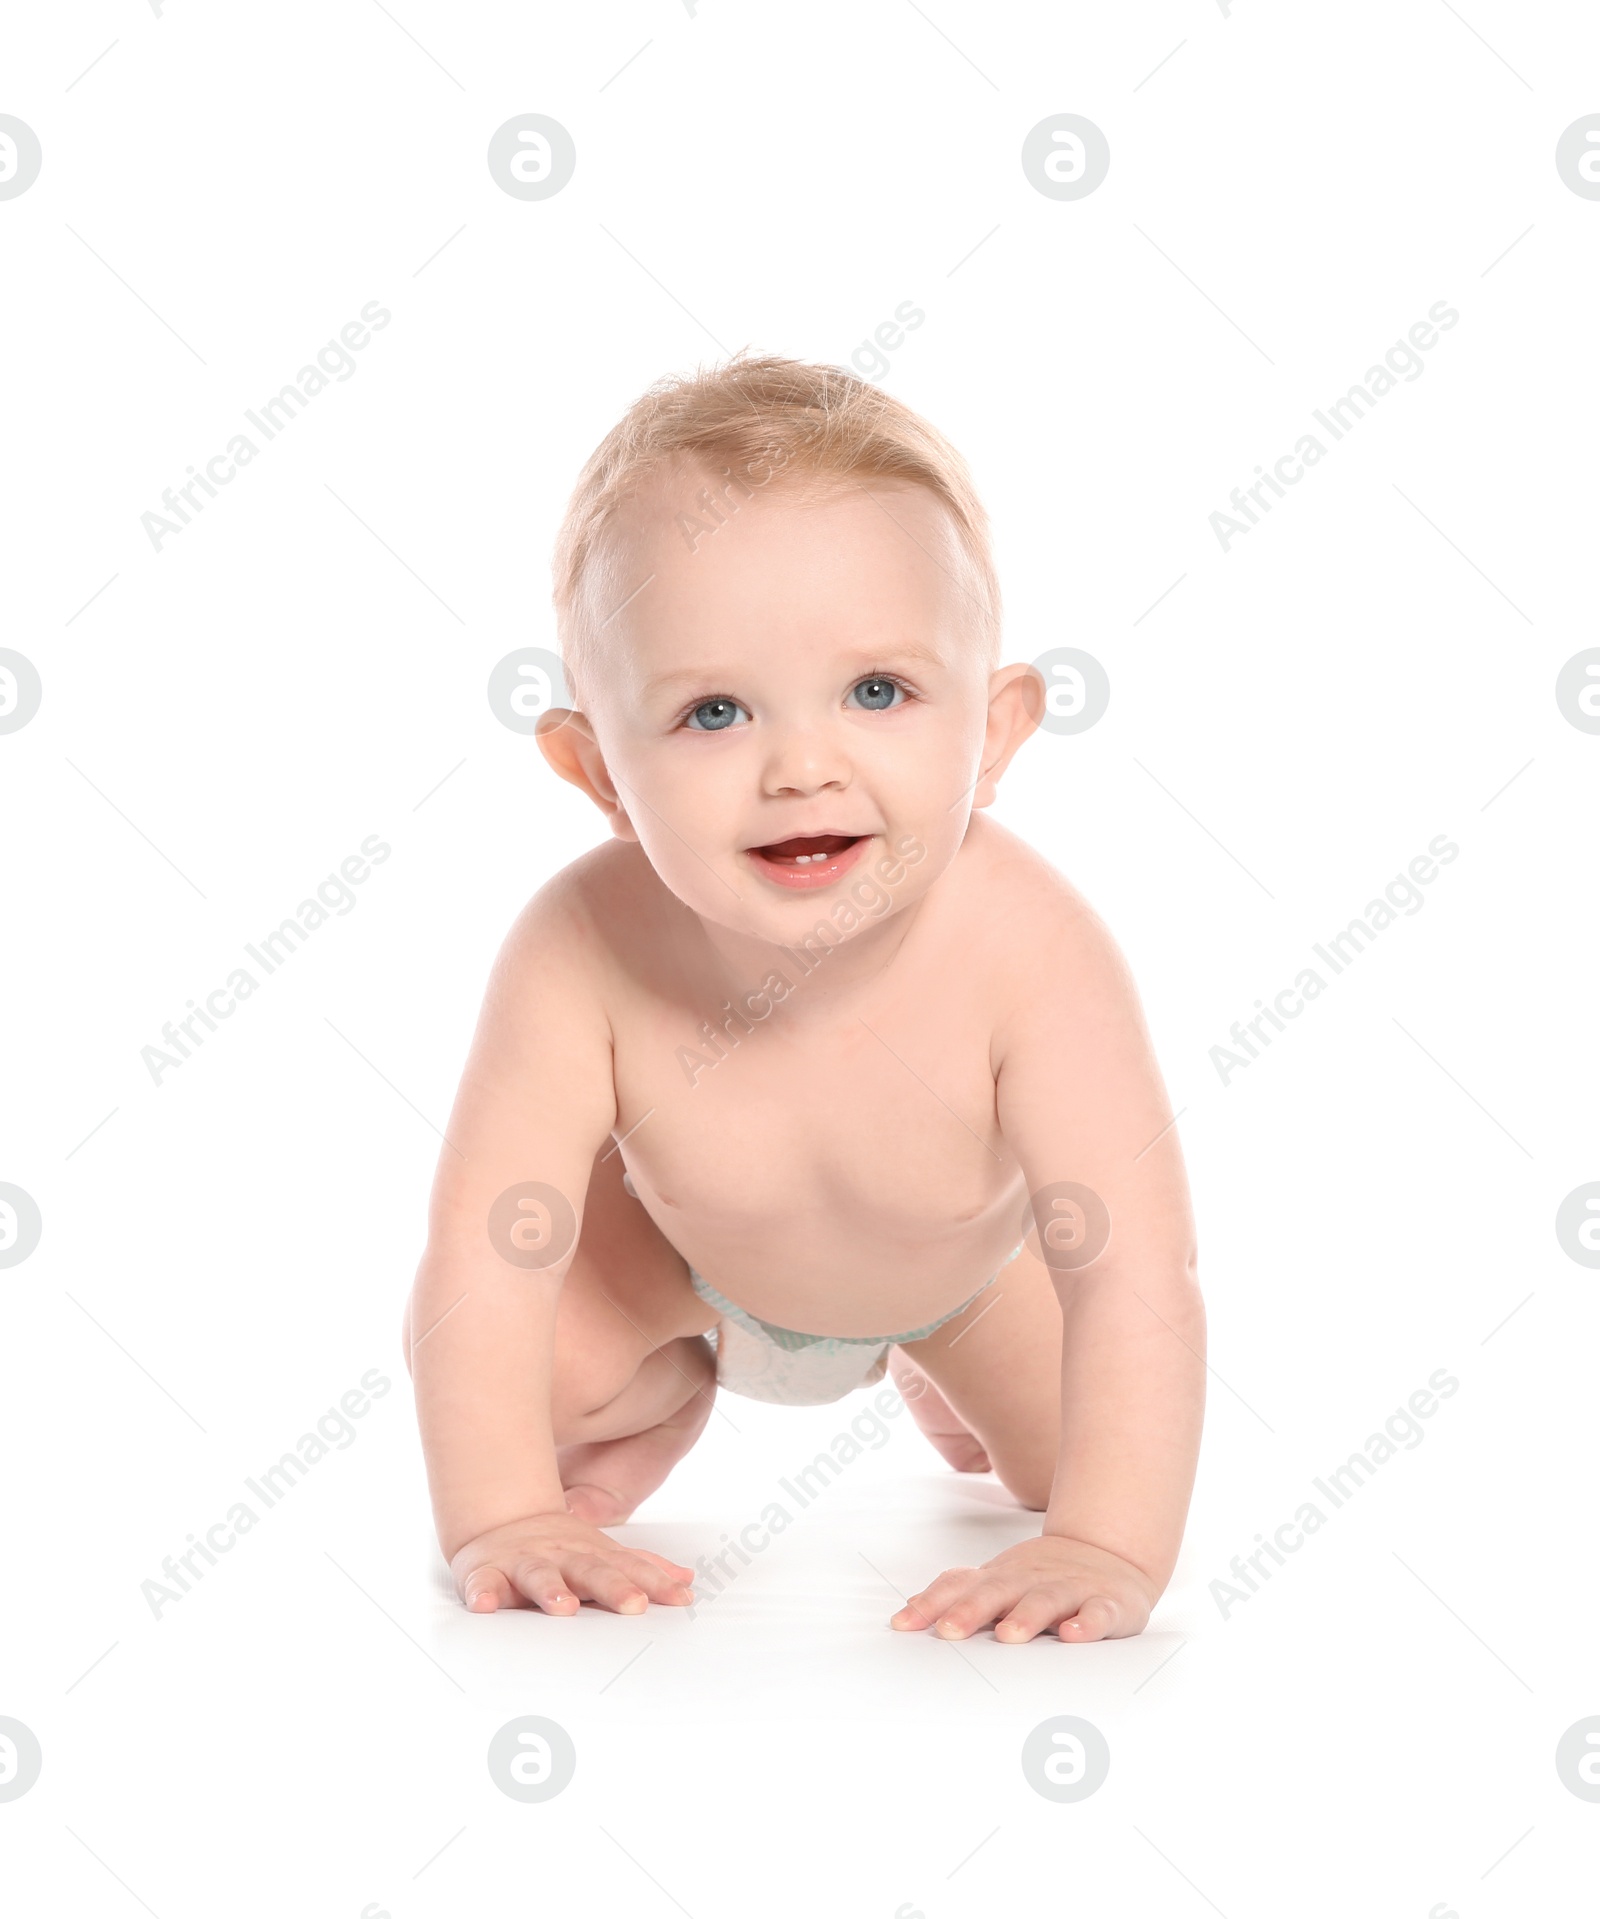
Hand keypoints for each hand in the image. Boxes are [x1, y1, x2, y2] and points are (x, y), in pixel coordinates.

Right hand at [450, 1511, 695, 1616]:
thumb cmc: (561, 1548)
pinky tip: (485, 1605)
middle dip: (613, 1587)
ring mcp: (524, 1562)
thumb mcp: (604, 1554)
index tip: (681, 1599)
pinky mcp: (486, 1573)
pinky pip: (482, 1583)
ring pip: (539, 1576)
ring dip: (552, 1591)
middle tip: (634, 1606)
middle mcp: (561, 1556)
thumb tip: (688, 1581)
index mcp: (592, 1554)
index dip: (656, 1583)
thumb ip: (643, 1568)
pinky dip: (483, 1593)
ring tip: (565, 1608)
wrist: (501, 1521)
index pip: (629, 1569)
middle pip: (590, 1570)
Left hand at [890, 1535, 1156, 1642]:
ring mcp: (1069, 1589)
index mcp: (1000, 1577)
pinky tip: (1072, 1634)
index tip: (903, 1625)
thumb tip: (905, 1616)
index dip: (932, 1603)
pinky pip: (1097, 1612)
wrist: (1108, 1553)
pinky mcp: (1106, 1603)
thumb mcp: (998, 1582)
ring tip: (1009, 1635)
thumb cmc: (1040, 1578)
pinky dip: (1086, 1623)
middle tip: (949, 1631)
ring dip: (1026, 1616)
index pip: (960, 1585)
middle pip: (998, 1591)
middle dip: (972, 1610)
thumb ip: (958, 1596)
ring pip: (1046, 1600)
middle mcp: (1030, 1580)